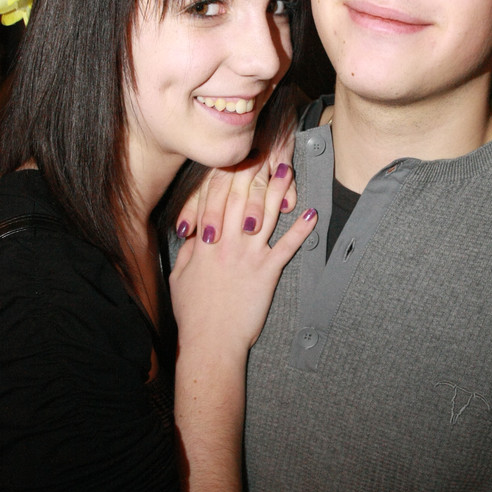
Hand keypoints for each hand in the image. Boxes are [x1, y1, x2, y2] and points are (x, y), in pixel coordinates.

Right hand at [170, 161, 315, 356]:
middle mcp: (226, 243)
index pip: (215, 199)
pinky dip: (301, 231)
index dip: (226, 175)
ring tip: (289, 170)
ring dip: (279, 191)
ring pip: (266, 216)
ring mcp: (248, 256)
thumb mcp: (180, 277)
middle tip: (265, 148)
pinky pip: (286, 247)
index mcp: (205, 242)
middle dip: (253, 171)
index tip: (235, 155)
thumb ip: (187, 251)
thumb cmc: (193, 313)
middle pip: (242, 198)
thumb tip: (193, 233)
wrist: (210, 342)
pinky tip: (312, 215)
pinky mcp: (266, 273)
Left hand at [175, 129, 296, 244]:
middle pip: (223, 188)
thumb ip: (204, 198)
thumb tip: (184, 229)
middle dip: (216, 213)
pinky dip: (288, 189)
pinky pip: (285, 169)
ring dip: (254, 206)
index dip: (192, 211)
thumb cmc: (242, 145)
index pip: (202, 190)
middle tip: (212, 236)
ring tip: (250, 227)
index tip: (184, 232)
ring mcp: (259, 155)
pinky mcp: (282, 152)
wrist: (264, 107)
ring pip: (255, 183)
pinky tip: (287, 206)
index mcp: (219, 163)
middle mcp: (236, 159)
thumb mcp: (219, 166)